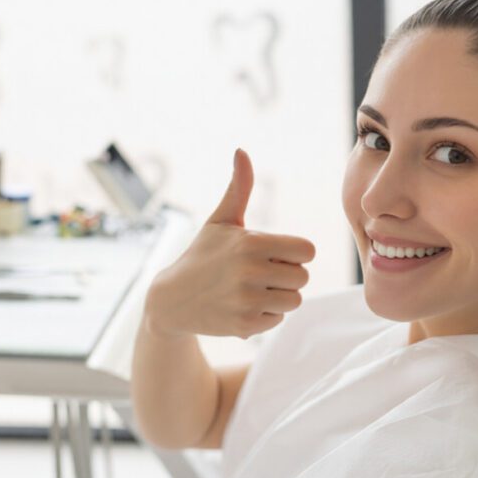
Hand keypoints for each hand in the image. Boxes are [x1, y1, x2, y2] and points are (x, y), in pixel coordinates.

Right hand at [145, 148, 315, 338]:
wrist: (171, 299)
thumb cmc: (202, 254)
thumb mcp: (220, 221)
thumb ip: (239, 188)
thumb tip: (242, 151)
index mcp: (251, 243)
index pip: (307, 250)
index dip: (294, 253)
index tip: (275, 255)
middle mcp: (250, 271)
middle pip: (302, 277)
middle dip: (286, 276)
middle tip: (261, 274)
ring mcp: (247, 300)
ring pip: (293, 300)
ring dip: (278, 297)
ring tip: (253, 290)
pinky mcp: (244, 326)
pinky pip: (277, 320)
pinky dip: (265, 316)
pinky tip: (242, 306)